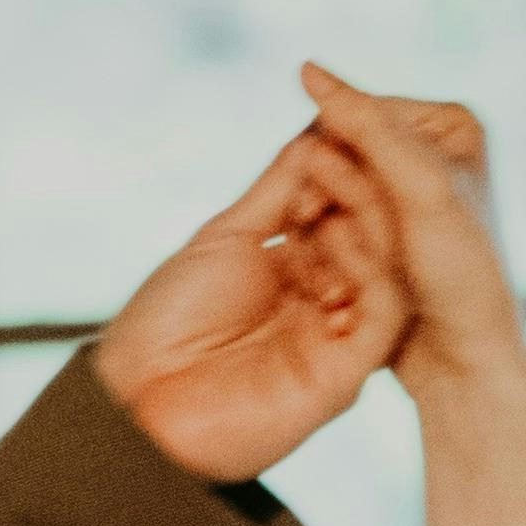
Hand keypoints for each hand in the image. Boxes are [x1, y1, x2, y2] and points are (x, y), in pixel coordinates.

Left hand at [91, 127, 406, 484]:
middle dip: (365, 189)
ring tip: (351, 180)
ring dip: (374, 223)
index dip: (345, 172)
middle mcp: (324, 304)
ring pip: (388, 274)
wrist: (137, 401)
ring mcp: (337, 339)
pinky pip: (382, 318)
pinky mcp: (344, 376)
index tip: (344, 124)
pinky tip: (347, 235)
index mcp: (297, 272)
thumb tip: (316, 135)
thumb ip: (276, 192)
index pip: (342, 213)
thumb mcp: (224, 238)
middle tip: (358, 144)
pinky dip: (374, 272)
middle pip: (371, 240)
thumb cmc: (167, 324)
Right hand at [297, 67, 525, 406]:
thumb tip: (307, 68)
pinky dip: (326, 249)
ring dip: (324, 229)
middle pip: (338, 152)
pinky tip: (335, 283)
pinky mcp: (385, 236)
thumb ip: (365, 125)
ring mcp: (405, 195)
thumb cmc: (461, 273)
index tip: (319, 209)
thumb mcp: (417, 189)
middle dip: (328, 198)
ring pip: (328, 192)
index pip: (354, 113)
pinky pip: (332, 226)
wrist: (469, 361)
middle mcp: (430, 151)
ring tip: (341, 271)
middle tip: (327, 239)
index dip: (329, 158)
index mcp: (449, 122)